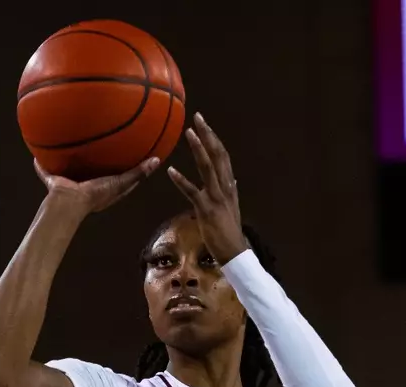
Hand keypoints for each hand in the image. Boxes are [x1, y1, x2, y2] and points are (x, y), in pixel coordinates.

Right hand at [36, 157, 158, 215]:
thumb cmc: (96, 194)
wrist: (71, 202)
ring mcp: (70, 186)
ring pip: (70, 172)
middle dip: (96, 163)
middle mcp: (87, 187)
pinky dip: (41, 167)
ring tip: (67, 146)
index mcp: (104, 189)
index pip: (117, 179)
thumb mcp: (120, 183)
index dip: (123, 169)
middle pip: (93, 174)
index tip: (129, 155)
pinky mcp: (55, 183)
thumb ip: (137, 172)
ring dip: (68, 162)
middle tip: (100, 146)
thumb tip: (157, 160)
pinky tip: (36, 156)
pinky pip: (46, 172)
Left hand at [166, 114, 246, 263]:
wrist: (234, 251)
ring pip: (208, 168)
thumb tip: (232, 178)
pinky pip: (193, 192)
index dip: (213, 138)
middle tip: (197, 117)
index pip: (222, 156)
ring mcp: (216, 197)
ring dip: (198, 149)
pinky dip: (182, 181)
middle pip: (218, 155)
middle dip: (208, 135)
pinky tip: (171, 171)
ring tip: (189, 133)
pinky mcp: (207, 210)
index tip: (203, 124)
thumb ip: (230, 190)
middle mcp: (225, 187)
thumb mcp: (232, 206)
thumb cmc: (229, 231)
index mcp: (229, 185)